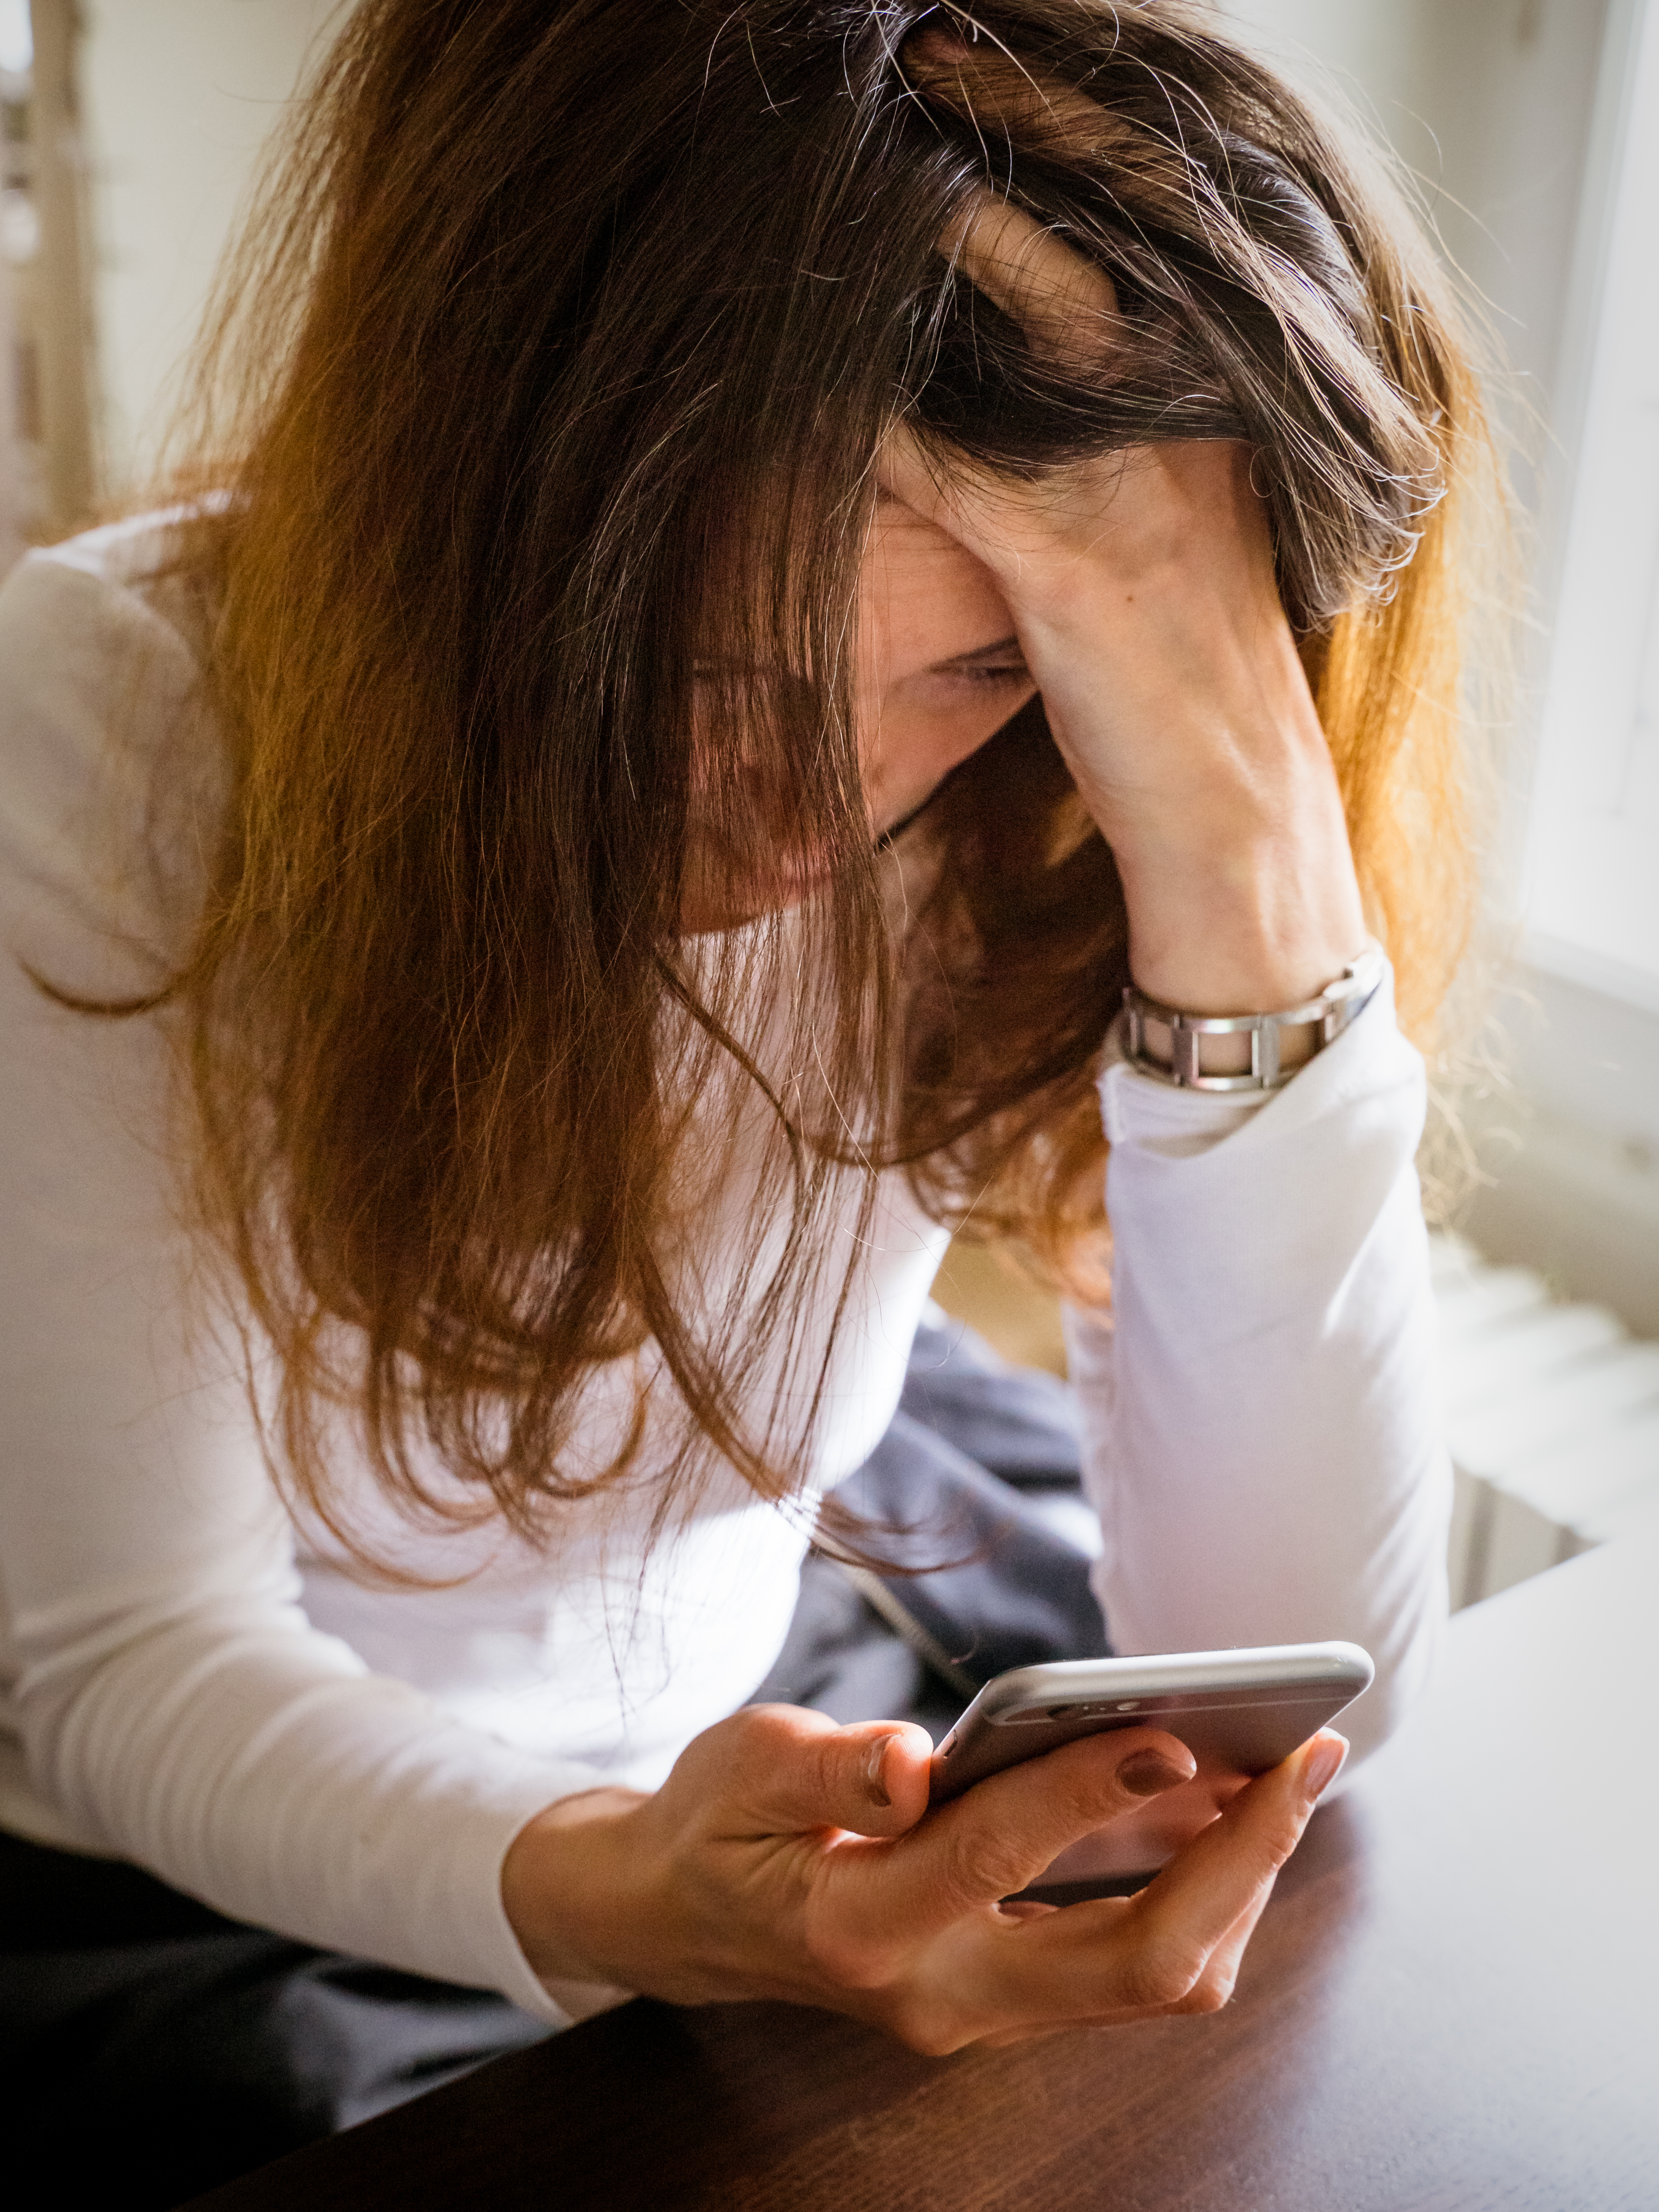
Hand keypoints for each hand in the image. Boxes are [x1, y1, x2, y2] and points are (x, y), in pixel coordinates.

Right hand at [501, 1703, 1346, 2052]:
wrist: (683, 1918)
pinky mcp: (1008, 1997)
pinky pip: (1135, 1965)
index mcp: (861, 1925)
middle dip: (1242, 1862)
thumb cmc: (714, 1823)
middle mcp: (941, 1994)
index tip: (1177, 1729)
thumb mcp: (740, 1768)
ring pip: (1157, 1976)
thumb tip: (911, 1756)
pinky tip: (1224, 1811)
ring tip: (1286, 1770)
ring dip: (1238, 1880)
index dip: (1093, 1791)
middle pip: (1135, 1961)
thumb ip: (825, 1765)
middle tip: (1307, 1754)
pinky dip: (1199, 1892)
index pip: (1003, 1856)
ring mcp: (983, 2010)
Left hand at [885, 39, 1367, 1013]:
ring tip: (863, 170)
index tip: (1000, 89)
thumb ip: (1122, 455)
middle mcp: (1190, 427)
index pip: (1156, 243)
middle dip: (1020, 140)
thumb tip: (1024, 392)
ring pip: (1037, 324)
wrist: (1236, 822)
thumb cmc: (1184, 693)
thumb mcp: (1173, 545)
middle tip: (932, 62)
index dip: (1081, 154)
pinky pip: (961, 464)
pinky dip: (884, 411)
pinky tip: (821, 367)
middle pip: (1107, 238)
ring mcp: (1136, 491)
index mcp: (1222, 410)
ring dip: (941, 244)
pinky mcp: (1075, 569)